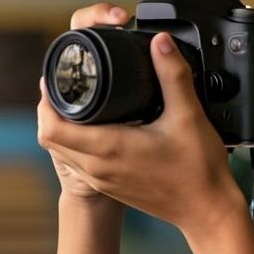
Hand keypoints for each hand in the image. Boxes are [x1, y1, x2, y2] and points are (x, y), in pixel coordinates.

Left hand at [36, 29, 246, 234]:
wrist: (207, 211)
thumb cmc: (199, 170)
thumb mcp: (189, 115)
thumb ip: (173, 74)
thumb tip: (160, 42)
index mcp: (110, 149)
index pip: (53, 128)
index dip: (46, 102)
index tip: (54, 80)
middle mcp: (98, 168)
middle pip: (50, 138)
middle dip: (49, 110)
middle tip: (62, 85)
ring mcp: (103, 180)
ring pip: (62, 151)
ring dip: (60, 128)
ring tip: (74, 102)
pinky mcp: (110, 186)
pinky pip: (78, 162)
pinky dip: (75, 143)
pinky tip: (93, 128)